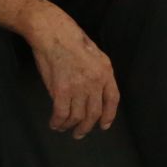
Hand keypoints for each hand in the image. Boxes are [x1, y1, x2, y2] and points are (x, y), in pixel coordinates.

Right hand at [22, 2, 118, 138]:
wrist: (54, 32)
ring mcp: (79, 87)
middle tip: (80, 133)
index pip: (112, 99)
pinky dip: (58, 122)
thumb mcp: (95, 54)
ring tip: (64, 128)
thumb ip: (97, 73)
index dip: (109, 115)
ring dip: (70, 126)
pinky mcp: (61, 90)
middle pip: (94, 112)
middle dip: (87, 126)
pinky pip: (61, 114)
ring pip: (77, 116)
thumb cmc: (71, 40)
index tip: (104, 125)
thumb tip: (94, 91)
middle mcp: (95, 82)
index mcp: (106, 72)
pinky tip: (54, 123)